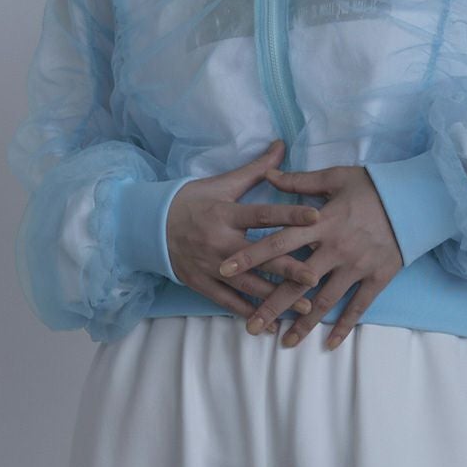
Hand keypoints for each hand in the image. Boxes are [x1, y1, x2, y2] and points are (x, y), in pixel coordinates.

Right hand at [166, 140, 321, 332]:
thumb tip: (281, 144)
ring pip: (249, 285)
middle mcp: (220, 242)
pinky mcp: (202, 285)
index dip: (290, 214)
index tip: (316, 217)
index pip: (263, 214)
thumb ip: (255, 168)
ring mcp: (211, 267)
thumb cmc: (192, 201)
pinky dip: (250, 312)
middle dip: (290, 268)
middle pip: (261, 256)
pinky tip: (271, 322)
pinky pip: (229, 302)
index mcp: (227, 214)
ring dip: (277, 297)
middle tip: (316, 276)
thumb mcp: (222, 184)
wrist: (149, 226)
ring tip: (305, 306)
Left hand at [217, 164, 403, 349]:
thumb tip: (269, 175)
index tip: (226, 269)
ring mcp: (357, 266)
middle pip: (297, 281)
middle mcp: (336, 248)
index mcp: (322, 222)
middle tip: (250, 326)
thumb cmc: (372, 185)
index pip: (280, 241)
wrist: (415, 198)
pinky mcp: (377, 277)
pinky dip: (344, 326)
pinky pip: (359, 306)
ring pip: (325, 300)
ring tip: (283, 342)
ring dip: (304, 323)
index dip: (252, 256)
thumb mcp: (335, 176)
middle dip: (272, 304)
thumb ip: (300, 181)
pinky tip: (329, 344)